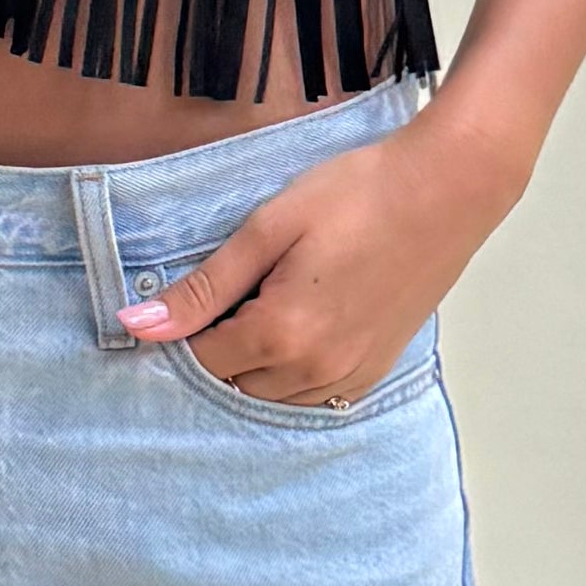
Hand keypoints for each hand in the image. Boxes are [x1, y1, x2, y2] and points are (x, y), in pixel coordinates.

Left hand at [116, 110, 518, 407]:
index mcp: (281, 333)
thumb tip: (137, 325)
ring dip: (256, 364)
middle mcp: (315, 371)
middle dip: (221, 346)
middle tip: (240, 287)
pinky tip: (303, 322)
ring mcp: (350, 376)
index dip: (188, 326)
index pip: (200, 360)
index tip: (199, 289)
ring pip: (271, 397)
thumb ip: (203, 287)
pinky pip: (313, 397)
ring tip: (273, 299)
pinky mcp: (374, 371)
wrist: (448, 188)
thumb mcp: (268, 228)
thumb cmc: (359, 193)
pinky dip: (293, 373)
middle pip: (232, 385)